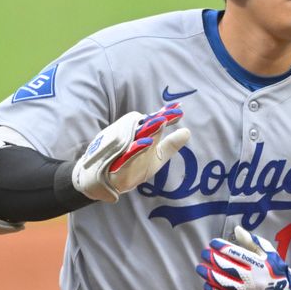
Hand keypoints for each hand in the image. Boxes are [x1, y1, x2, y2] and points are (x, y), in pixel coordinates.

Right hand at [72, 103, 190, 201]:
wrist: (102, 181)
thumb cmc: (132, 167)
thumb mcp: (156, 158)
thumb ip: (171, 144)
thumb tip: (187, 131)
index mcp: (141, 134)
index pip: (155, 122)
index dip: (167, 115)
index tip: (179, 108)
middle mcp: (131, 136)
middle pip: (148, 126)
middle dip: (161, 118)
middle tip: (175, 112)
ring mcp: (124, 148)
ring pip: (138, 136)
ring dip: (150, 128)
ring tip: (162, 121)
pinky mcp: (119, 161)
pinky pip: (129, 154)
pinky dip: (137, 148)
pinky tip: (148, 143)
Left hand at [197, 226, 290, 289]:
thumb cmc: (275, 269)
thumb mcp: (268, 252)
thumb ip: (252, 241)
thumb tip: (236, 230)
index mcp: (258, 263)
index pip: (235, 253)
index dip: (221, 247)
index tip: (212, 243)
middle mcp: (252, 277)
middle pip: (227, 267)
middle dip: (212, 259)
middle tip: (203, 254)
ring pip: (223, 283)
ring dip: (209, 275)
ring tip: (200, 268)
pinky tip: (206, 286)